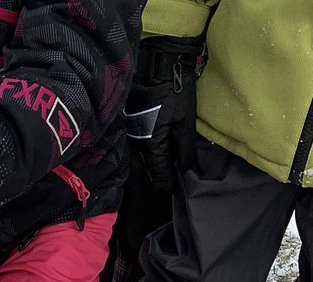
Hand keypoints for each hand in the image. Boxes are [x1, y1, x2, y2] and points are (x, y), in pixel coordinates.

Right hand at [125, 37, 200, 193]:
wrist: (155, 64)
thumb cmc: (174, 91)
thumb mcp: (185, 120)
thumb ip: (185, 148)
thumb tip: (185, 168)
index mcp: (153, 149)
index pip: (160, 181)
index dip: (170, 184)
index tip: (178, 182)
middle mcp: (137, 147)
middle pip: (149, 172)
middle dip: (161, 172)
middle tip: (175, 165)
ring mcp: (130, 137)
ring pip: (142, 159)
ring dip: (153, 160)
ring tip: (167, 152)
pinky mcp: (127, 127)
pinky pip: (137, 146)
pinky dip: (146, 147)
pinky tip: (156, 138)